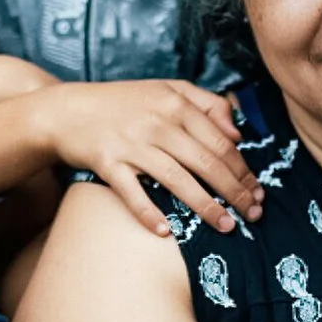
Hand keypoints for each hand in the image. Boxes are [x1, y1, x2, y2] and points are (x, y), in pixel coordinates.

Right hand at [19, 79, 260, 235]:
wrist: (65, 110)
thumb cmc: (121, 102)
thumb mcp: (166, 89)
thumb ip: (206, 103)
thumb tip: (238, 134)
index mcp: (176, 103)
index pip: (221, 141)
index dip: (243, 169)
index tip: (257, 191)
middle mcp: (157, 123)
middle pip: (207, 162)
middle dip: (234, 192)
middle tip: (252, 214)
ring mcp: (132, 144)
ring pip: (178, 179)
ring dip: (206, 206)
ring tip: (226, 226)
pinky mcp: (107, 163)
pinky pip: (132, 193)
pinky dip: (148, 213)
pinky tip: (166, 231)